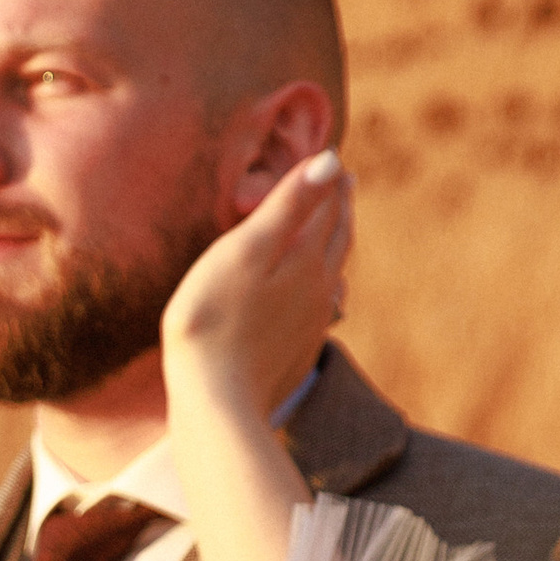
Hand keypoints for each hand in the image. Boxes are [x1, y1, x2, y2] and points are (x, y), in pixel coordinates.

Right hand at [163, 149, 351, 428]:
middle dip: (340, 208)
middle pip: (337, 238)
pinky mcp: (297, 353)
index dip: (327, 180)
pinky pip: (322, 308)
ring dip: (336, 246)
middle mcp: (319, 288)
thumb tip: (332, 162)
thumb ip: (289, 205)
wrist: (216, 401)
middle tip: (345, 185)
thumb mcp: (245, 250)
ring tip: (336, 230)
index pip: (325, 206)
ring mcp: (311, 323)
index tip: (334, 159)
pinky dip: (325, 287)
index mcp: (306, 257)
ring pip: (333, 273)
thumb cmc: (215, 319)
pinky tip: (325, 295)